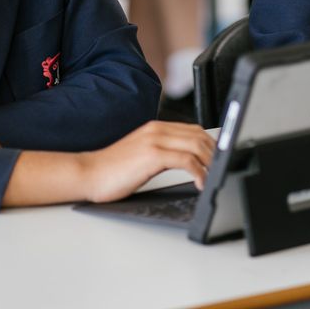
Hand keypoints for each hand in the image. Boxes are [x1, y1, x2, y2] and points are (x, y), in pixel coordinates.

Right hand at [80, 121, 214, 202]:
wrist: (89, 173)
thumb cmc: (112, 169)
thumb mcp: (141, 153)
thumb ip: (161, 150)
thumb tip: (184, 160)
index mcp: (156, 127)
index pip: (193, 130)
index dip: (210, 144)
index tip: (218, 158)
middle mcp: (158, 129)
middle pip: (199, 135)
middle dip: (215, 153)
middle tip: (221, 169)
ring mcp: (155, 140)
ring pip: (196, 145)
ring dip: (210, 162)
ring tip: (214, 177)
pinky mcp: (153, 154)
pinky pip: (186, 160)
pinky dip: (199, 172)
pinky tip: (200, 183)